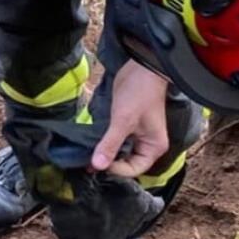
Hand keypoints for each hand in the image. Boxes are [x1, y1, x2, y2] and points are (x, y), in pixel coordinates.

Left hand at [92, 60, 169, 177]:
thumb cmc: (139, 94)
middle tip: (86, 164)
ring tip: (85, 157)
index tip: (98, 163)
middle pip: (126, 164)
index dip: (116, 170)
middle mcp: (147, 146)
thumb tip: (97, 166)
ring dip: (104, 155)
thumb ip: (110, 144)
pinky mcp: (126, 127)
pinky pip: (115, 141)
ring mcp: (137, 137)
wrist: (141, 69)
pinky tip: (90, 145)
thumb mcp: (123, 121)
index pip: (133, 170)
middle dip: (108, 164)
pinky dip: (104, 144)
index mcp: (153, 148)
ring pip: (119, 153)